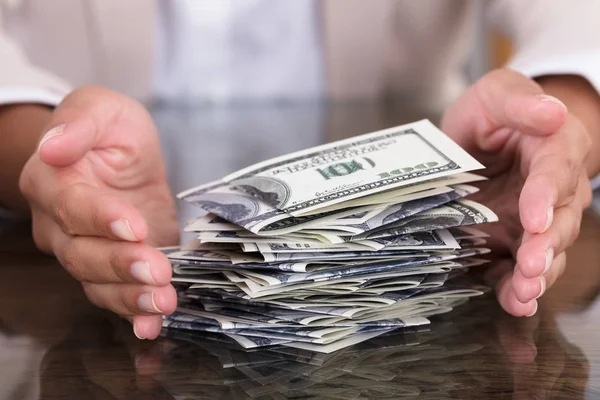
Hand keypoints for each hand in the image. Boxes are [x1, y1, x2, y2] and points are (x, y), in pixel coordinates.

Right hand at [19, 85, 178, 338]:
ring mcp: (85, 251)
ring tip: (163, 302)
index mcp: (51, 182)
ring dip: (130, 297)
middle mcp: (59, 225)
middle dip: (122, 265)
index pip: (71, 206)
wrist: (117, 156)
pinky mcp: (115, 267)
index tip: (133, 226)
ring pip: (97, 283)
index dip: (100, 218)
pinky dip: (133, 314)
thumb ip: (80, 123)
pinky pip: (115, 296)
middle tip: (158, 271)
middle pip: (82, 254)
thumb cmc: (107, 131)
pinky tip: (152, 325)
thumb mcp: (101, 109)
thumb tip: (52, 147)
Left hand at [441, 69, 592, 316]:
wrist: (482, 139)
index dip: (545, 195)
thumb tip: (554, 111)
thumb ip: (518, 103)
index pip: (555, 171)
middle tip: (532, 265)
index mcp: (556, 147)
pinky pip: (522, 268)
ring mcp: (538, 220)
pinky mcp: (515, 241)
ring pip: (549, 250)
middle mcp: (556, 188)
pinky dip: (518, 288)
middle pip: (560, 219)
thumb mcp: (496, 95)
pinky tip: (514, 302)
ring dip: (537, 274)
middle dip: (546, 245)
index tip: (534, 217)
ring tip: (523, 292)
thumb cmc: (490, 114)